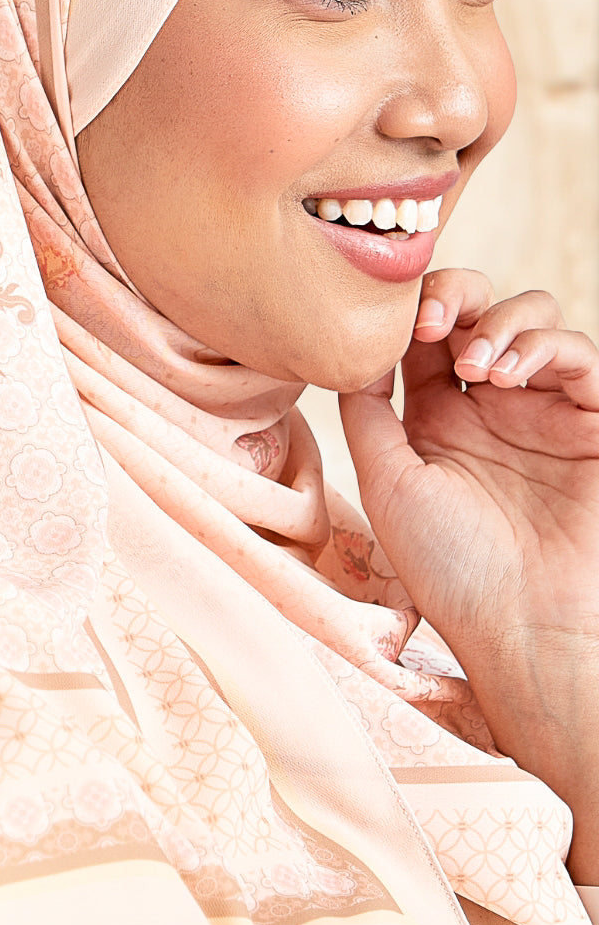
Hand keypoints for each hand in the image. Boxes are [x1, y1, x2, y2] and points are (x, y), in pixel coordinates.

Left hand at [338, 268, 598, 881]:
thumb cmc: (451, 570)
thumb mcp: (386, 481)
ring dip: (499, 321)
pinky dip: (544, 347)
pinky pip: (580, 357)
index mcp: (436, 417)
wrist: (523, 630)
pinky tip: (506, 376)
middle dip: (455, 294)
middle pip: (479, 308)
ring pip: (533, 317)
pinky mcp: (591, 423)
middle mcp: (490, 405)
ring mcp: (542, 410)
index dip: (410, 308)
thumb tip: (349, 346)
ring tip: (473, 367)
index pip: (425, 332)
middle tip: (431, 323)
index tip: (392, 320)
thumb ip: (366, 409)